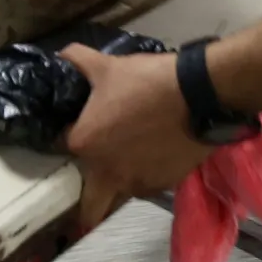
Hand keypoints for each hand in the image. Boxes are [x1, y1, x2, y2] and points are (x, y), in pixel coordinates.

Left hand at [62, 43, 210, 227]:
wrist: (199, 95)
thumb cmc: (146, 81)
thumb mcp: (107, 66)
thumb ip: (78, 60)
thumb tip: (62, 54)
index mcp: (85, 145)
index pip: (63, 147)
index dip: (70, 135)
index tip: (81, 127)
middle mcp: (107, 173)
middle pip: (89, 207)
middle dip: (85, 207)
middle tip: (93, 183)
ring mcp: (138, 183)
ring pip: (121, 194)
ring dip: (120, 183)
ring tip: (132, 157)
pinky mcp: (165, 184)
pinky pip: (148, 186)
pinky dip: (147, 175)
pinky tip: (155, 155)